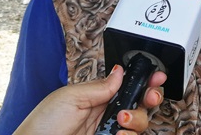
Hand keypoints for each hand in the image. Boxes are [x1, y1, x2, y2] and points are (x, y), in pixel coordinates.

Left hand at [14, 65, 166, 134]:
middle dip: (150, 98)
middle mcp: (105, 116)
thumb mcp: (70, 97)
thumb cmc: (42, 125)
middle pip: (140, 105)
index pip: (127, 87)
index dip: (144, 80)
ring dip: (137, 119)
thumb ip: (99, 86)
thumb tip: (119, 71)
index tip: (157, 75)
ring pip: (139, 124)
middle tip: (149, 97)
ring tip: (120, 119)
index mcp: (96, 98)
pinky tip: (119, 134)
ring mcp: (108, 133)